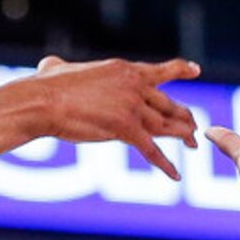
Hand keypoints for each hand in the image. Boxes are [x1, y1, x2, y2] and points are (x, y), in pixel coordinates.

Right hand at [31, 56, 199, 182]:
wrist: (43, 101)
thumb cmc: (44, 87)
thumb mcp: (56, 68)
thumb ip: (59, 66)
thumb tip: (48, 65)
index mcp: (124, 70)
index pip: (159, 71)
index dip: (180, 70)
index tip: (196, 70)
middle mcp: (135, 86)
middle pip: (168, 103)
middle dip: (184, 116)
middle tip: (194, 127)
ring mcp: (133, 107)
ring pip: (166, 125)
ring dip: (182, 136)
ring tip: (193, 146)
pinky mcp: (126, 128)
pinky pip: (152, 149)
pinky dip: (165, 164)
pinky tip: (175, 174)